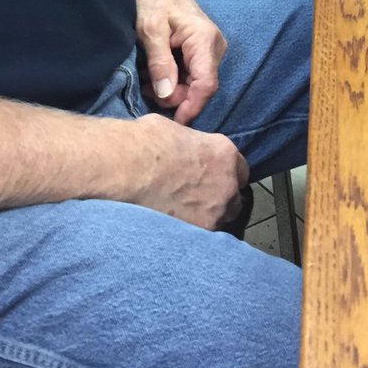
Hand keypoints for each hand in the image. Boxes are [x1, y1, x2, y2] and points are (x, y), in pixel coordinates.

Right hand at [128, 114, 248, 228]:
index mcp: (224, 153)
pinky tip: (174, 227)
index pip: (239, 169)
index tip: (212, 176)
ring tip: (183, 215)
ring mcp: (215, 211)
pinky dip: (191, 232)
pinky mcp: (197, 232)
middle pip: (234, 197)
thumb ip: (189, 144)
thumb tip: (182, 148)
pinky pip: (202, 236)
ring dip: (207, 216)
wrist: (127, 170)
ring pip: (220, 219)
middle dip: (220, 197)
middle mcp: (227, 183)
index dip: (224, 173)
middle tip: (198, 197)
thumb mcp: (174, 130)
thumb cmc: (146, 142)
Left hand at [133, 0, 226, 125]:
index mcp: (204, 39)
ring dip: (172, 89)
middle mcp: (214, 46)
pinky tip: (156, 73)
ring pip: (196, 84)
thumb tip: (166, 95)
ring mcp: (210, 49)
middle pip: (201, 88)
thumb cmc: (153, 0)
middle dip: (176, 97)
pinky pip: (192, 75)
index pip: (206, 85)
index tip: (173, 123)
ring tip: (148, 79)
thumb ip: (160, 62)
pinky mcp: (202, 52)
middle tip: (147, 90)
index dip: (191, 107)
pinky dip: (174, 80)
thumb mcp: (150, 30)